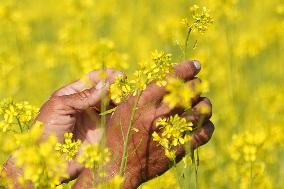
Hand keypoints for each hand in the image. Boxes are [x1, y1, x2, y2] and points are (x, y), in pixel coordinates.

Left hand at [3, 69, 122, 184]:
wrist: (46, 161)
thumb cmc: (46, 129)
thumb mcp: (60, 107)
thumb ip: (83, 96)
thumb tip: (106, 84)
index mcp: (72, 95)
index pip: (92, 80)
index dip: (106, 76)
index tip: (120, 75)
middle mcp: (85, 105)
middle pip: (105, 91)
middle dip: (116, 88)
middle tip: (125, 89)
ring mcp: (94, 119)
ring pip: (113, 105)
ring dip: (122, 100)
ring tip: (129, 99)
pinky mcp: (102, 134)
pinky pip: (115, 122)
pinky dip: (123, 115)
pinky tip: (129, 111)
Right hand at [73, 61, 213, 188]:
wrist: (118, 165)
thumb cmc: (119, 133)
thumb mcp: (124, 107)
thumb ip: (143, 93)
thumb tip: (164, 79)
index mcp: (144, 101)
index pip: (172, 77)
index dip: (188, 68)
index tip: (195, 65)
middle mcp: (160, 114)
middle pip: (191, 91)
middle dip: (197, 85)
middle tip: (196, 86)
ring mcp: (171, 131)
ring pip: (202, 110)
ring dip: (205, 103)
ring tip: (203, 103)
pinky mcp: (178, 148)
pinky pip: (204, 133)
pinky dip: (208, 125)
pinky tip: (205, 123)